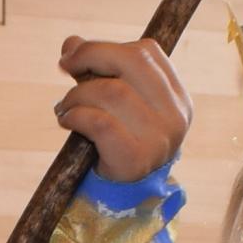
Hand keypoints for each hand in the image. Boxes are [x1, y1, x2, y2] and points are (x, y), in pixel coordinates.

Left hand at [54, 35, 190, 183]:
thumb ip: (96, 70)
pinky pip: (100, 122)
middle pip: (132, 61)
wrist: (121, 199)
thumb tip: (71, 43)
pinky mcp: (136, 159)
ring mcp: (159, 138)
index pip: (146, 52)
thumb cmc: (117, 143)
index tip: (75, 56)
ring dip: (77, 94)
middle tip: (65, 67)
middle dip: (90, 57)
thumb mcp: (111, 103)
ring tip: (65, 107)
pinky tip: (67, 121)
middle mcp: (175, 115)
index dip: (106, 46)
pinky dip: (76, 115)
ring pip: (111, 91)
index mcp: (177, 97)